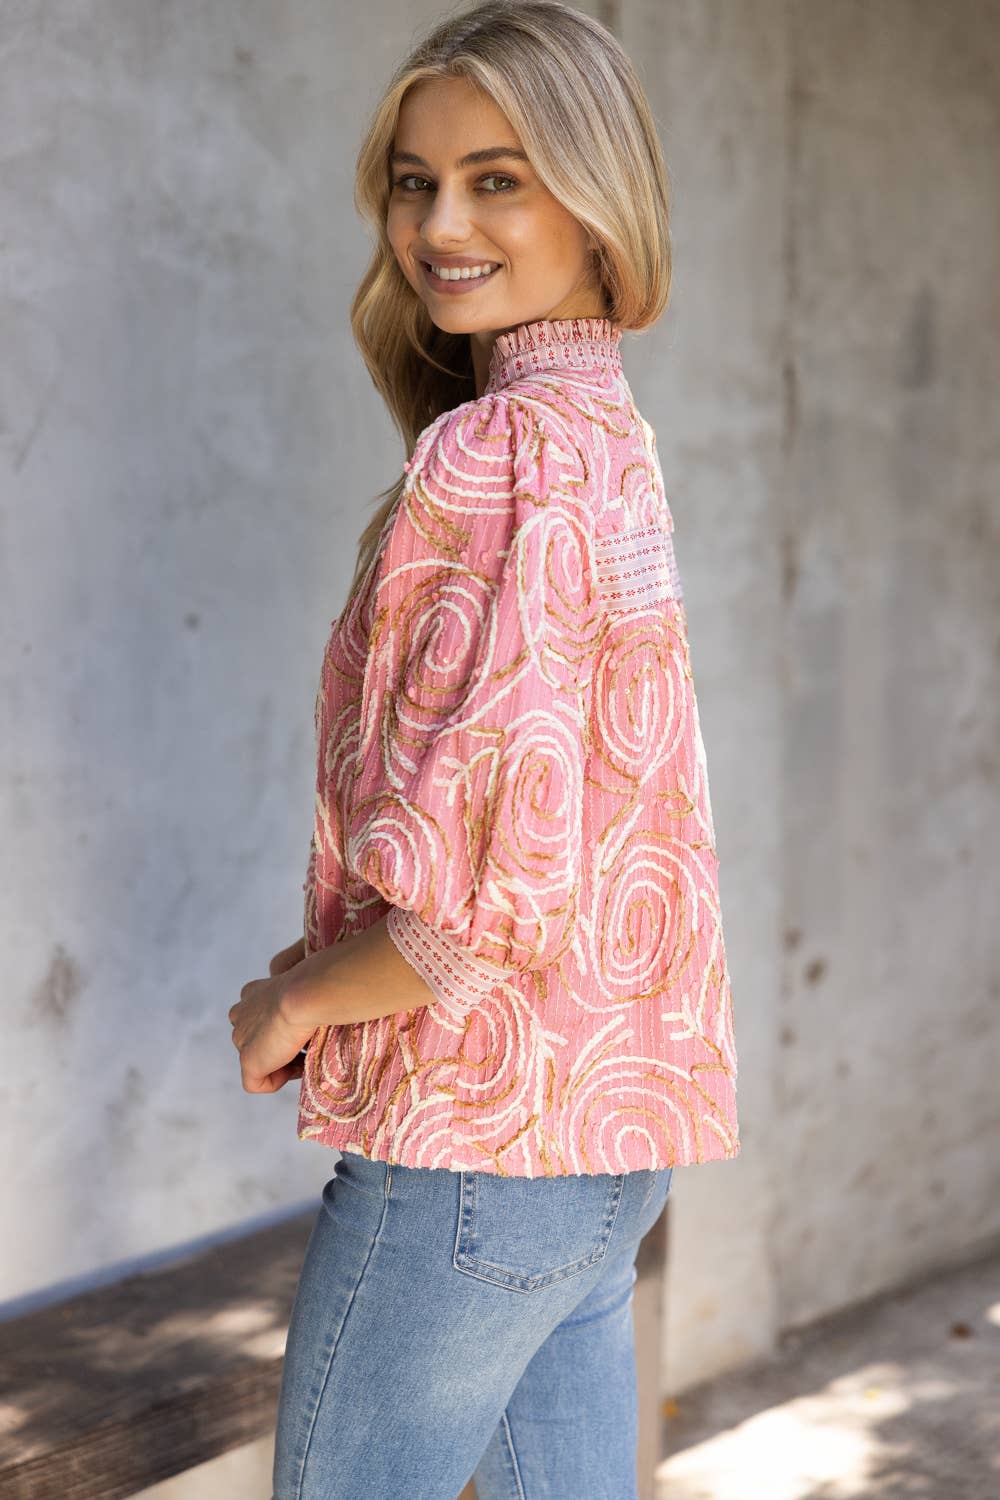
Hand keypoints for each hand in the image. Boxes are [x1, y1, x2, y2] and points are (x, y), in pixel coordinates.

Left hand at [229, 938, 315, 1093]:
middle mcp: (241, 1015)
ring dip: (281, 1063)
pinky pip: (255, 1083)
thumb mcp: (304, 990)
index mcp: (252, 994)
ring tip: (305, 1057)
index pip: (260, 1020)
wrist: (306, 993)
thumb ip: (300, 1002)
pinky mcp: (248, 1061)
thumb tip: (311, 1023)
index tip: (303, 1031)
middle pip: (257, 1041)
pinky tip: (296, 1068)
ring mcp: (242, 1039)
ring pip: (258, 1060)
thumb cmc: (314, 987)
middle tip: (307, 1047)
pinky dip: (276, 1081)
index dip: (281, 1030)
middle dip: (279, 1047)